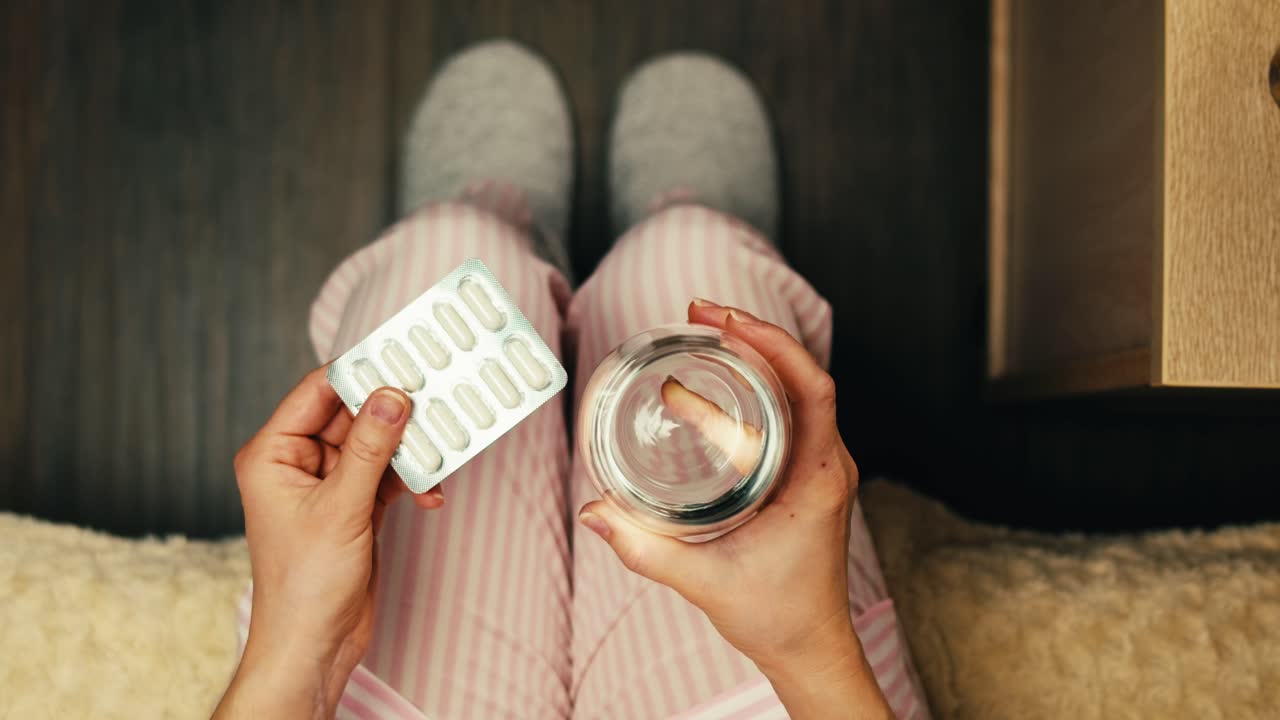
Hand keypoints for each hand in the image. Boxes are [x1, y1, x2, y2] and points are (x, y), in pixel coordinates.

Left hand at [214, 367, 442, 718]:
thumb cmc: (304, 586)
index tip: (401, 361)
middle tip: (435, 401)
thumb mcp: (341, 508)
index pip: (317, 393)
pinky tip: (431, 494)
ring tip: (439, 453)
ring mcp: (329, 484)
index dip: (359, 375)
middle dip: (394, 414)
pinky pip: (389, 473)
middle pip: (353, 415)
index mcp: (273, 453)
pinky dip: (412, 479)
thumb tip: (391, 397)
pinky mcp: (355, 505)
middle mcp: (298, 463)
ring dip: (409, 451)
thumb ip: (369, 449)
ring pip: (377, 444)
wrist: (313, 645)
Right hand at [577, 302, 891, 718]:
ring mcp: (819, 468)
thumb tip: (595, 511)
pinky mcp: (804, 477)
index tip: (730, 320)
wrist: (809, 648)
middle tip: (702, 312)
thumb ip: (645, 548)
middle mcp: (827, 463)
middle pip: (801, 376)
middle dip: (753, 337)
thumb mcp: (705, 580)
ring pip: (793, 393)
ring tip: (704, 334)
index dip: (774, 344)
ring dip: (753, 359)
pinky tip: (712, 386)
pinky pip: (785, 416)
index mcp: (819, 477)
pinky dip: (752, 391)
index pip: (813, 387)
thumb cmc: (778, 617)